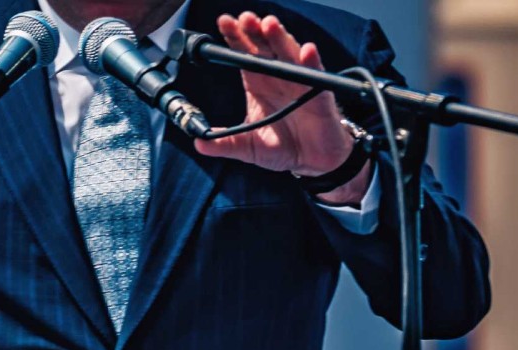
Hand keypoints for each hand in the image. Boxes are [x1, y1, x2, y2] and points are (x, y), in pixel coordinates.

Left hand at [194, 12, 371, 204]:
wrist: (312, 163)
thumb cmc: (283, 148)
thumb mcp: (247, 148)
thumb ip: (224, 143)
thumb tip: (199, 143)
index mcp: (258, 83)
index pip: (243, 54)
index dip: (234, 37)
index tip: (224, 22)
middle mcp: (277, 77)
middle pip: (264, 47)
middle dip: (253, 31)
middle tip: (243, 19)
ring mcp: (299, 81)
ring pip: (288, 53)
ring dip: (279, 37)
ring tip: (268, 24)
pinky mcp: (319, 93)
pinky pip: (316, 73)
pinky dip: (311, 61)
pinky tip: (306, 51)